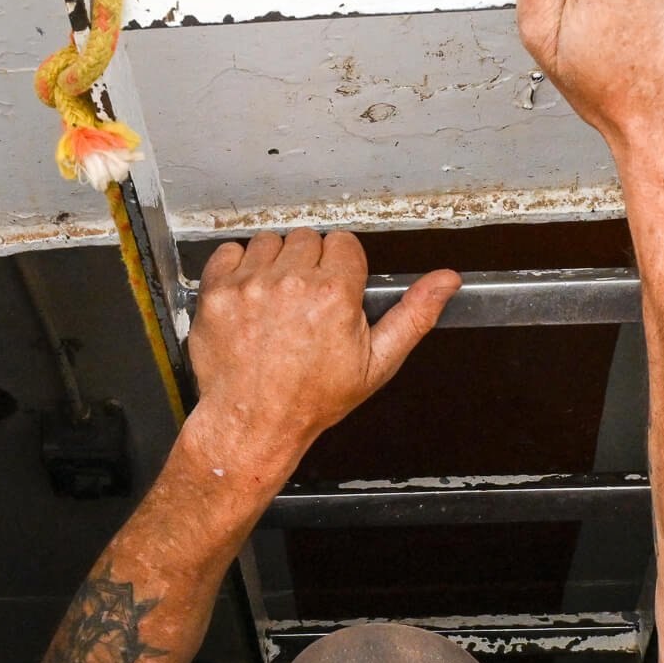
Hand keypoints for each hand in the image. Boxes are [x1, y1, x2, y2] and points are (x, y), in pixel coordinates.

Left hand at [184, 229, 458, 476]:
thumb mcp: (377, 364)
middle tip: (305, 303)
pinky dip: (238, 269)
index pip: (344, 243)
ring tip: (276, 303)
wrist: (254, 423)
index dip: (342, 268)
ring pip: (269, 241)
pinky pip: (229, 252)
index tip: (336, 291)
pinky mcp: (217, 291)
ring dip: (274, 264)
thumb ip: (413, 314)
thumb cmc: (313, 399)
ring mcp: (250, 285)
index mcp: (335, 294)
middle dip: (310, 264)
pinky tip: (248, 299)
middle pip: (308, 239)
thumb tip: (447, 280)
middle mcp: (291, 282)